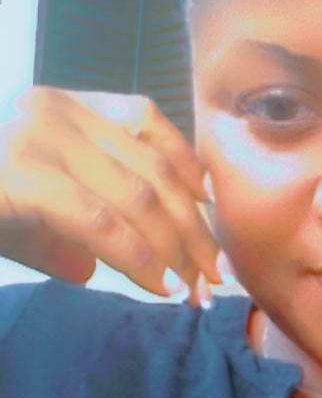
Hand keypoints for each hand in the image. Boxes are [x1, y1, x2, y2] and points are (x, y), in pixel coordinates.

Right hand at [0, 86, 219, 306]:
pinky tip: (163, 286)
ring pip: (138, 196)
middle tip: (218, 273)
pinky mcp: (28, 176)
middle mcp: (60, 112)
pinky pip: (103, 222)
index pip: (146, 118)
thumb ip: (81, 224)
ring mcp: (44, 138)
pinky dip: (141, 258)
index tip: (213, 200)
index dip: (187, 159)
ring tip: (197, 291)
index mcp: (68, 106)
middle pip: (152, 167)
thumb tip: (110, 266)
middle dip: (194, 226)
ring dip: (178, 250)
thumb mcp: (34, 206)